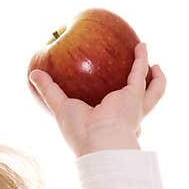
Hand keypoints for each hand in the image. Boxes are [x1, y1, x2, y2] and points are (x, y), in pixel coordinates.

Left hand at [29, 42, 165, 155]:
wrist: (100, 143)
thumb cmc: (81, 133)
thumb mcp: (60, 108)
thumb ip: (49, 90)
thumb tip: (33, 73)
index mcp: (110, 127)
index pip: (116, 120)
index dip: (118, 114)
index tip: (113, 103)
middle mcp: (125, 120)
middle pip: (140, 107)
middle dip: (143, 96)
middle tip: (140, 83)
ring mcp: (133, 109)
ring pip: (153, 94)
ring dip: (156, 80)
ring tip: (154, 64)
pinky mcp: (135, 96)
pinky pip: (140, 74)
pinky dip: (142, 60)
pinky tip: (140, 46)